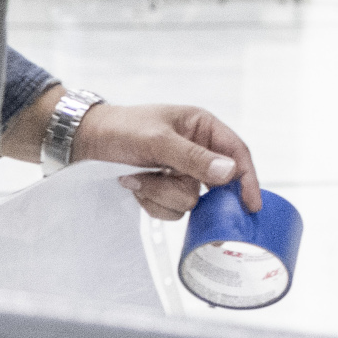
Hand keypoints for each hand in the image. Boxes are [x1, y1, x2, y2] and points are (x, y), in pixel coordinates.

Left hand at [74, 99, 258, 220]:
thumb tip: (229, 172)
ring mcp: (181, 172)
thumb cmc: (123, 128)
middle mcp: (197, 151)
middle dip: (182, 187)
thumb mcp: (158, 139)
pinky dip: (151, 201)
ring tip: (138, 176)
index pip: (236, 153)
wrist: (86, 142)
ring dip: (160, 194)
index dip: (247, 179)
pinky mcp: (165, 188)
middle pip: (212, 185)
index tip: (251, 206)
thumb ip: (194, 157)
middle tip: (164, 180)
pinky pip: (170, 209)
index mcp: (203, 128)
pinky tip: (134, 184)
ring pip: (188, 201)